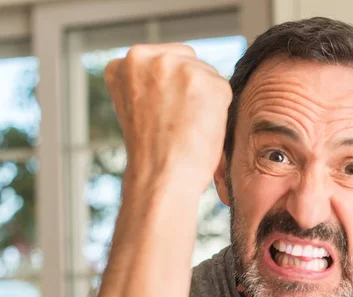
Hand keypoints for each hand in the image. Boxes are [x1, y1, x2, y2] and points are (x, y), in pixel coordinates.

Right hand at [104, 43, 231, 198]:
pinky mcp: (204, 80)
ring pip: (207, 75)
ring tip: (190, 128)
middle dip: (191, 89)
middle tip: (182, 123)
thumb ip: (153, 84)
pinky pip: (223, 90)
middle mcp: (146, 57)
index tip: (168, 114)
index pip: (164, 61)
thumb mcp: (138, 107)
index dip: (172, 90)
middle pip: (188, 61)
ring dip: (206, 100)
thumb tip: (183, 78)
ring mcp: (175, 66)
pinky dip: (220, 111)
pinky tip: (202, 130)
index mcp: (123, 64)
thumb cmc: (152, 155)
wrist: (160, 178)